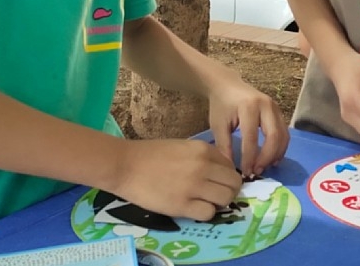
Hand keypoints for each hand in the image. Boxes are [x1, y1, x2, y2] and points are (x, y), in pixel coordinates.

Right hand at [113, 138, 242, 221]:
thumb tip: (219, 171)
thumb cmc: (151, 154)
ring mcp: (194, 186)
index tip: (217, 181)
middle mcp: (203, 166)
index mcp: (203, 149)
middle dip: (229, 190)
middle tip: (216, 194)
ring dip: (218, 202)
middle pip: (233, 183)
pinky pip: (208, 213)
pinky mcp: (183, 205)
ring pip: (226, 199)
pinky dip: (204, 213)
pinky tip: (193, 208)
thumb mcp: (182, 146)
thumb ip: (202, 157)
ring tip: (204, 201)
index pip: (230, 166)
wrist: (126, 165)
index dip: (225, 176)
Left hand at [208, 75, 289, 177]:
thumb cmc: (221, 105)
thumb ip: (224, 146)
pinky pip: (284, 133)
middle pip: (273, 136)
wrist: (227, 86)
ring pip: (283, 136)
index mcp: (248, 107)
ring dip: (275, 155)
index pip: (252, 138)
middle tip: (256, 171)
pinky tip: (271, 159)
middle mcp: (266, 105)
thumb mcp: (218, 125)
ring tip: (264, 167)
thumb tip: (231, 169)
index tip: (245, 173)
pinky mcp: (279, 111)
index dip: (249, 158)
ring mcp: (275, 107)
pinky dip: (280, 148)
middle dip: (266, 158)